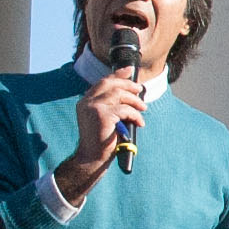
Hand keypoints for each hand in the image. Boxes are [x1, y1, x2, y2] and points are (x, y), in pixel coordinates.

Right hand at [58, 69, 149, 201]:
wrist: (92, 158)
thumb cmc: (102, 140)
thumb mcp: (106, 119)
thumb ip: (112, 106)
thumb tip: (131, 93)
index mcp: (85, 102)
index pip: (102, 82)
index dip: (117, 74)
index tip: (129, 70)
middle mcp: (86, 102)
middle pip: (110, 84)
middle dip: (128, 84)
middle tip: (140, 90)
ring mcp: (93, 107)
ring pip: (119, 95)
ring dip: (134, 101)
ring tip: (143, 108)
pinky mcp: (102, 115)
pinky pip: (125, 109)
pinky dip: (135, 115)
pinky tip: (139, 122)